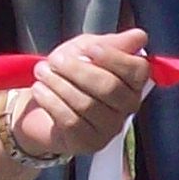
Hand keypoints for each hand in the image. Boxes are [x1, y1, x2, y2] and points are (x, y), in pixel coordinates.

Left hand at [7, 29, 153, 161]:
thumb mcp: (87, 49)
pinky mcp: (88, 142)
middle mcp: (127, 107)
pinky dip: (52, 101)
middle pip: (110, 88)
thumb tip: (139, 37)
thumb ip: (111, 43)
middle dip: (79, 70)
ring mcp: (110, 127)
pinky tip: (40, 90)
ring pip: (87, 104)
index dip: (115, 58)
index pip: (138, 70)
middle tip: (56, 60)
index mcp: (133, 81)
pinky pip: (71, 121)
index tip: (91, 48)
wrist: (44, 101)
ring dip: (59, 84)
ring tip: (42, 72)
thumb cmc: (71, 73)